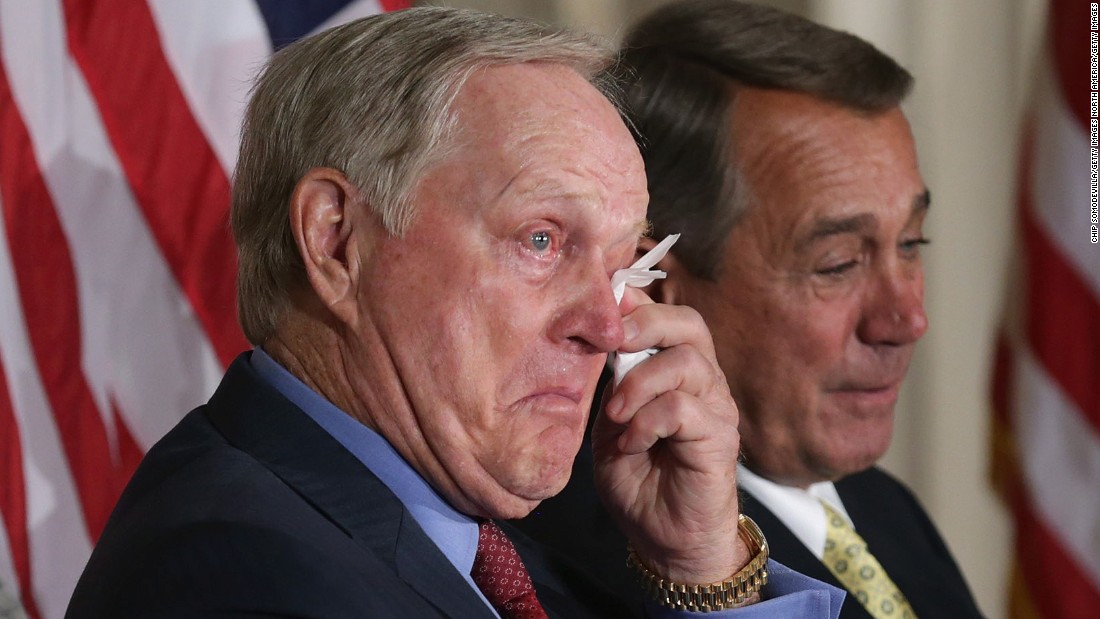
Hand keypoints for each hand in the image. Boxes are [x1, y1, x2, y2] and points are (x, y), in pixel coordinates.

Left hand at [593, 286, 748, 583]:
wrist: (661, 538)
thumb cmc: (636, 478)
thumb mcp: (611, 420)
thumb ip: (610, 380)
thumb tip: (598, 333)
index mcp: (676, 370)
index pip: (668, 315)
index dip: (637, 302)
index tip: (601, 307)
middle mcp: (703, 381)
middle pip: (688, 323)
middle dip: (644, 324)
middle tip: (611, 345)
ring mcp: (716, 407)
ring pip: (687, 361)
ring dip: (639, 383)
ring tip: (616, 415)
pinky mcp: (719, 438)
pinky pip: (683, 408)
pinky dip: (647, 422)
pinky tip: (632, 444)